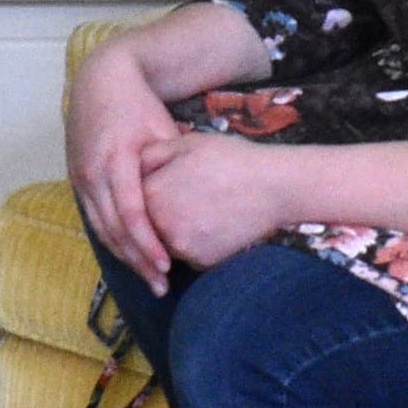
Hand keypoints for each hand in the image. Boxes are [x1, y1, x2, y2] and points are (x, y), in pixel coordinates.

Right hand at [63, 40, 180, 288]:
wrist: (100, 79)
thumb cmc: (138, 104)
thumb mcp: (162, 130)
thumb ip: (172, 166)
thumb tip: (190, 204)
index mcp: (116, 160)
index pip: (131, 214)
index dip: (148, 244)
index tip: (167, 266)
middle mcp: (93, 173)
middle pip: (114, 230)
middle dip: (138, 261)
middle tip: (161, 285)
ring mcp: (80, 177)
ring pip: (101, 229)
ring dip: (124, 256)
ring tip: (149, 278)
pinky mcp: (76, 179)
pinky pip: (93, 218)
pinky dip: (111, 239)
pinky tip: (130, 255)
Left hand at [137, 129, 290, 269]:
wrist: (273, 187)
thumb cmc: (231, 159)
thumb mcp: (187, 144)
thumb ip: (152, 155)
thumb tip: (134, 166)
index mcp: (152, 194)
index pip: (136, 198)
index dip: (154, 188)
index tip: (172, 182)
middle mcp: (160, 225)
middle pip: (150, 224)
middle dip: (164, 212)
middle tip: (193, 196)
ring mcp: (181, 247)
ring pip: (168, 242)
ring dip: (179, 230)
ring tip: (206, 208)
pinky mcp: (201, 262)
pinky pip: (190, 254)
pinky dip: (199, 244)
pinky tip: (217, 224)